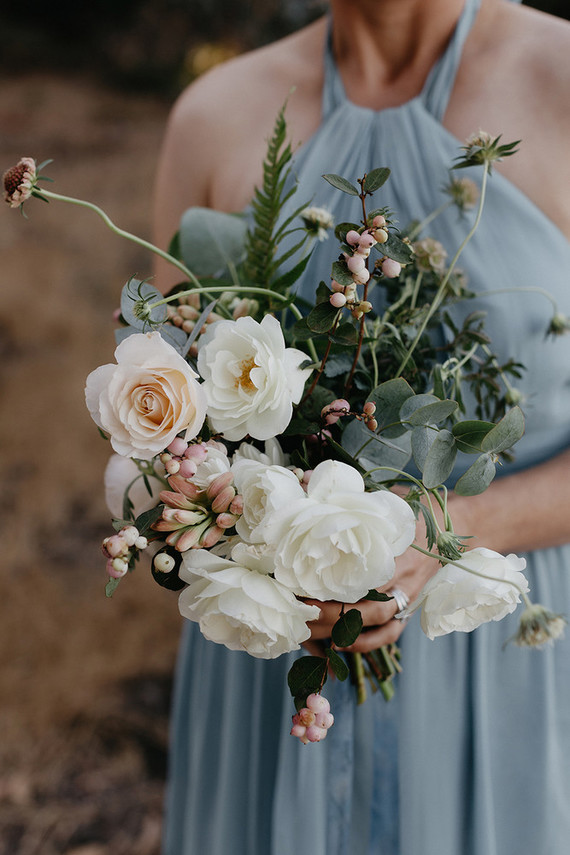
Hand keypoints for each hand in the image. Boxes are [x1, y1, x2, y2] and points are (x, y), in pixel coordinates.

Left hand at [302, 494, 454, 652]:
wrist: (453, 527)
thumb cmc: (411, 510)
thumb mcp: (382, 498)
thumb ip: (345, 495)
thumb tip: (305, 478)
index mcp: (390, 545)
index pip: (352, 568)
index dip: (321, 579)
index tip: (293, 581)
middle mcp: (400, 574)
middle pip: (358, 601)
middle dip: (323, 610)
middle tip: (292, 608)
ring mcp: (406, 595)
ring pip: (370, 621)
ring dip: (337, 628)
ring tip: (306, 628)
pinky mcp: (409, 609)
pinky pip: (388, 635)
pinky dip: (364, 644)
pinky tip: (338, 644)